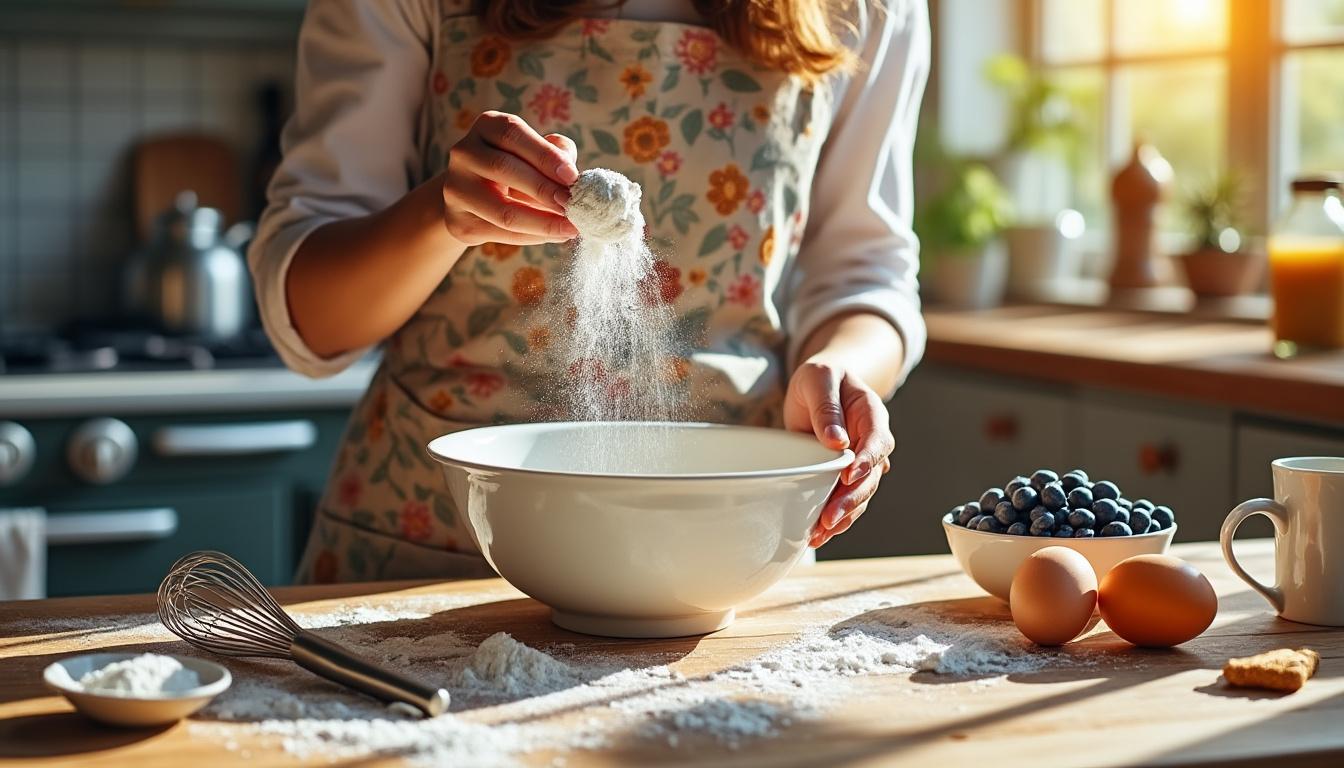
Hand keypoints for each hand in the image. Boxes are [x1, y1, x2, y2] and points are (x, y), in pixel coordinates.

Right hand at [441, 111, 580, 245]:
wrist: (475, 197)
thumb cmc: (518, 168)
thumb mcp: (537, 152)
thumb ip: (557, 153)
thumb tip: (571, 176)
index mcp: (486, 126)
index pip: (512, 134)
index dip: (544, 155)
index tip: (572, 176)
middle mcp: (463, 152)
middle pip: (503, 169)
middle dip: (545, 190)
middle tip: (575, 207)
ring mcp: (456, 188)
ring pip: (502, 210)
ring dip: (542, 222)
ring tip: (571, 229)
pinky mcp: (457, 221)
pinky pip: (500, 233)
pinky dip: (532, 237)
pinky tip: (554, 236)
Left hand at [783, 361, 895, 548]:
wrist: (817, 386)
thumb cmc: (820, 377)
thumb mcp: (818, 379)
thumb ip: (827, 407)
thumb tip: (837, 442)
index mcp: (872, 414)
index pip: (877, 441)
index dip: (866, 460)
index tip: (849, 476)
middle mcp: (871, 442)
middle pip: (871, 476)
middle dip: (852, 498)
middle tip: (829, 517)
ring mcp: (860, 462)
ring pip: (860, 495)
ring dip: (844, 516)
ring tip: (819, 533)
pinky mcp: (843, 476)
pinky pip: (845, 499)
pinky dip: (834, 518)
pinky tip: (817, 534)